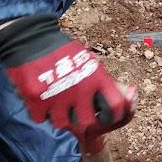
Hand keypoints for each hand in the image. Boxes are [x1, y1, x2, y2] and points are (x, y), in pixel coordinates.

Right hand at [0, 12, 136, 138]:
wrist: (30, 38)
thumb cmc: (63, 52)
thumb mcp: (90, 62)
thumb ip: (106, 83)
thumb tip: (132, 95)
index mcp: (96, 77)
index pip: (117, 107)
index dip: (114, 116)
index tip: (104, 115)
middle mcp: (79, 88)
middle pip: (87, 122)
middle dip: (81, 119)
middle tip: (75, 110)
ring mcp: (57, 95)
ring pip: (62, 124)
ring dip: (58, 116)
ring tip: (55, 102)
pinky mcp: (36, 99)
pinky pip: (41, 119)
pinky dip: (39, 112)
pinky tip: (40, 99)